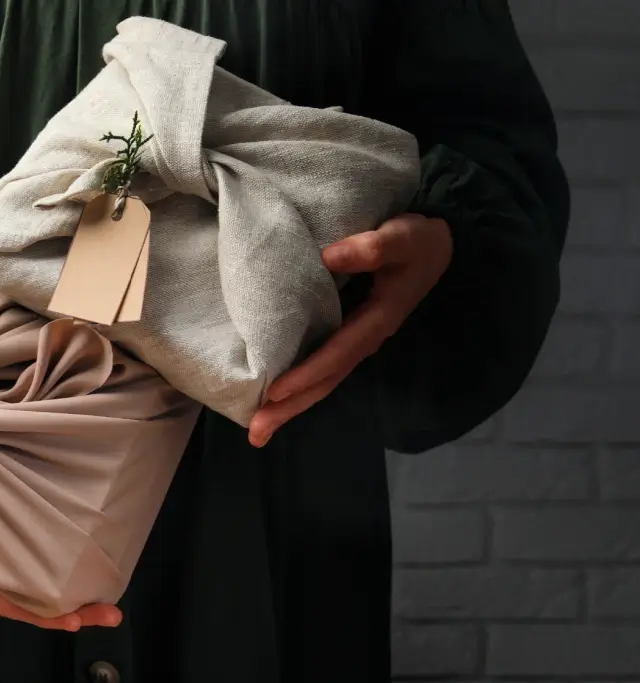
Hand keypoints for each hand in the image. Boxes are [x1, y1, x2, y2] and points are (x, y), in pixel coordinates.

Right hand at [0, 507, 122, 630]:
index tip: (74, 620)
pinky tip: (74, 554)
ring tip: (104, 590)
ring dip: (66, 586)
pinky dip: (50, 557)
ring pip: (29, 577)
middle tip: (109, 612)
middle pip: (26, 598)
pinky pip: (22, 551)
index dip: (38, 613)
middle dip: (68, 608)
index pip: (2, 601)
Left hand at [248, 214, 452, 447]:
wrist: (439, 247)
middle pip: (325, 381)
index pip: (336, 355)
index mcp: (376, 321)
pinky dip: (299, 386)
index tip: (274, 392)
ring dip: (291, 405)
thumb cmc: (417, 242)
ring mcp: (357, 340)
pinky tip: (276, 396)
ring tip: (259, 429)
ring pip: (322, 380)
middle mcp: (365, 339)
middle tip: (256, 434)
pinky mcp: (348, 334)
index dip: (306, 374)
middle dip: (291, 408)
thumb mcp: (402, 237)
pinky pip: (321, 367)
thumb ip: (371, 247)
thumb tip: (328, 256)